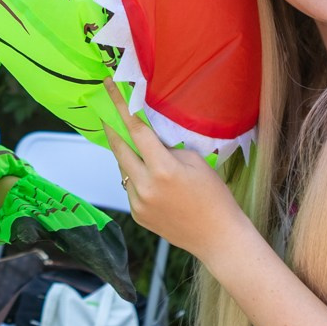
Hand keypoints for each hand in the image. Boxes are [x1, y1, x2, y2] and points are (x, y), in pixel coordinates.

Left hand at [102, 81, 243, 258]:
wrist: (218, 237)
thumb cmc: (214, 197)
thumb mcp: (195, 162)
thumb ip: (167, 148)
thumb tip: (147, 140)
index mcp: (162, 170)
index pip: (135, 130)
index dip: (120, 106)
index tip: (108, 88)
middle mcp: (144, 187)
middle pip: (119, 149)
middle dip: (112, 129)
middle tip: (108, 114)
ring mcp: (138, 203)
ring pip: (123, 169)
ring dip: (128, 156)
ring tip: (142, 151)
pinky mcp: (137, 215)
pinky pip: (129, 187)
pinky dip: (136, 177)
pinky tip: (154, 180)